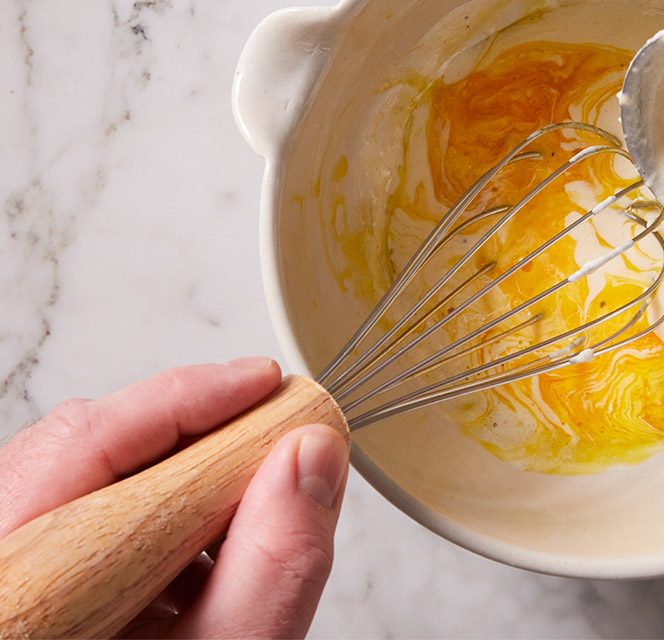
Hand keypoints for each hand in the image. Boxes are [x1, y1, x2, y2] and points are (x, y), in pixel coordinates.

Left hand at [0, 358, 348, 637]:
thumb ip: (271, 569)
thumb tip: (313, 458)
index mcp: (20, 594)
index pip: (89, 448)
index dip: (192, 401)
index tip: (272, 388)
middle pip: (80, 455)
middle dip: (193, 437)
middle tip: (278, 442)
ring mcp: (8, 582)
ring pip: (81, 488)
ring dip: (177, 487)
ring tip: (248, 519)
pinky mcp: (28, 591)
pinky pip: (78, 526)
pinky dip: (153, 528)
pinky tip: (200, 559)